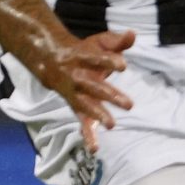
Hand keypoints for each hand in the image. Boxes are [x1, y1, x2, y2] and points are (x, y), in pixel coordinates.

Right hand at [26, 26, 135, 148]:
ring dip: (99, 116)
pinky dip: (87, 136)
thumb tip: (133, 34)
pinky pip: (81, 122)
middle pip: (94, 87)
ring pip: (86, 106)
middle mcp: (78, 77)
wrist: (52, 62)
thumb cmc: (82, 52)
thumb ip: (117, 41)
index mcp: (83, 58)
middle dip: (110, 95)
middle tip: (129, 105)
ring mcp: (76, 94)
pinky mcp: (78, 107)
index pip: (96, 59)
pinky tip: (95, 149)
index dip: (109, 61)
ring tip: (112, 125)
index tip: (123, 65)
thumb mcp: (98, 43)